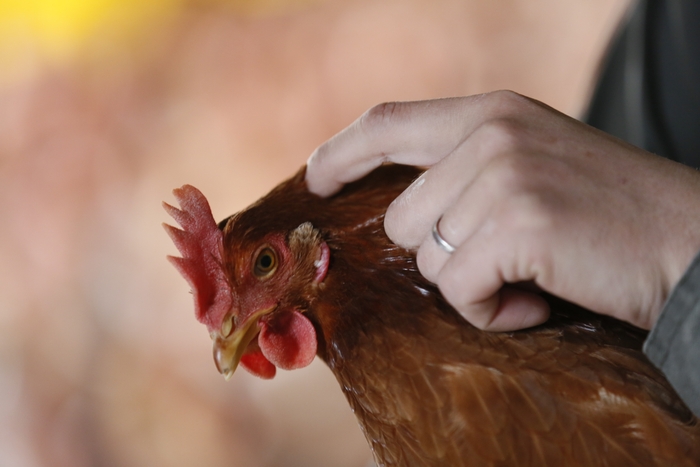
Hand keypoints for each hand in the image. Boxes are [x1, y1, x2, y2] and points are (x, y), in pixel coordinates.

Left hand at [306, 91, 699, 330]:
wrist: (693, 241)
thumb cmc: (610, 213)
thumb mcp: (533, 163)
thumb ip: (468, 168)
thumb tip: (403, 210)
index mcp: (491, 113)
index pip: (387, 123)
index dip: (341, 153)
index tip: (315, 180)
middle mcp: (490, 134)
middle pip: (402, 219)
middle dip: (444, 256)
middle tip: (509, 258)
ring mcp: (503, 176)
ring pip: (429, 259)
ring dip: (474, 284)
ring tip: (533, 273)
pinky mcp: (518, 224)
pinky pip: (461, 290)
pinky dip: (493, 310)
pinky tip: (540, 297)